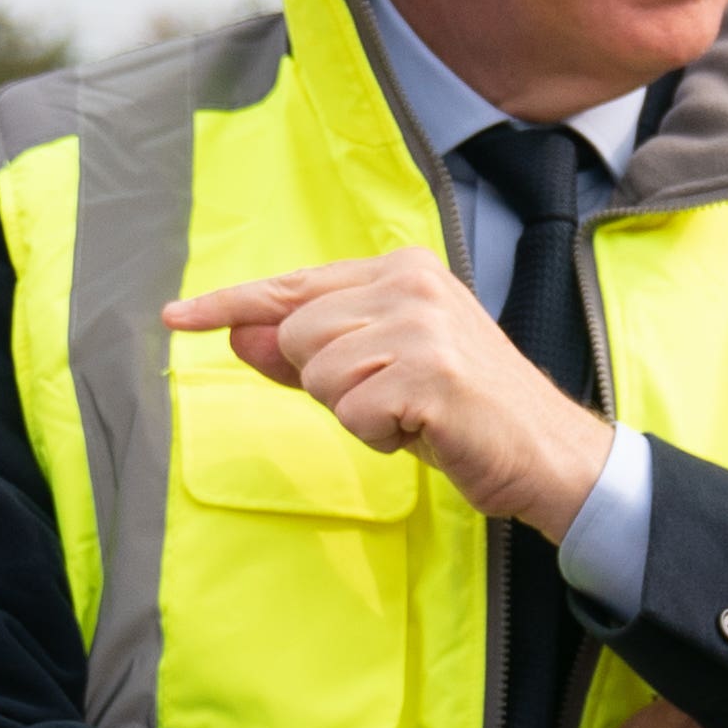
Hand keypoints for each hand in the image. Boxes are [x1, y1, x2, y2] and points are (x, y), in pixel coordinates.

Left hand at [163, 252, 611, 536]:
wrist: (550, 455)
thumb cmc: (465, 415)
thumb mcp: (380, 376)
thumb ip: (309, 355)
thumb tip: (239, 334)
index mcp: (399, 272)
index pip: (292, 285)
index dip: (229, 305)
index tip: (177, 317)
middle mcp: (409, 284)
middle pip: (297, 335)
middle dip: (328, 383)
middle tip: (392, 399)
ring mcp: (421, 325)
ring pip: (318, 374)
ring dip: (354, 412)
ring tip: (411, 414)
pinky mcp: (429, 374)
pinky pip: (351, 412)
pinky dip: (379, 435)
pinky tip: (424, 431)